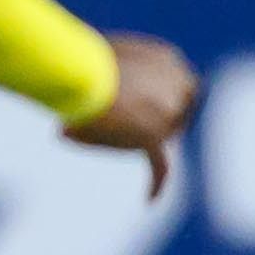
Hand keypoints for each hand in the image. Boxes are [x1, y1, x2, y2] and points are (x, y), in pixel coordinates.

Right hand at [65, 32, 199, 200]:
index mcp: (168, 59)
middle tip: (131, 127)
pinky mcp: (154, 134)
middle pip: (178, 112)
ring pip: (161, 136)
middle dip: (160, 122)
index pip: (177, 84)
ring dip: (133, 139)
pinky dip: (156, 182)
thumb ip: (106, 74)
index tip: (145, 108)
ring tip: (97, 130)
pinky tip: (149, 198)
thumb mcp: (97, 56)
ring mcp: (169, 111)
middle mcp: (179, 81)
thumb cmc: (75, 58)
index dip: (162, 99)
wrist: (77, 70)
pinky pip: (160, 165)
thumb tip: (88, 90)